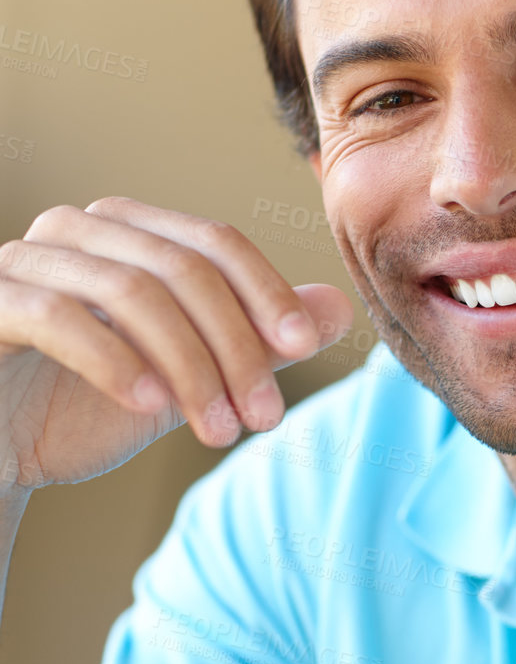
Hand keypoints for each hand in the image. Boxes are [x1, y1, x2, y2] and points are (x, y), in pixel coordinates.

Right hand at [0, 197, 354, 490]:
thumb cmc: (78, 411)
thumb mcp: (183, 380)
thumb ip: (251, 341)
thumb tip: (335, 309)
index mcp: (124, 233)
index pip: (213, 242)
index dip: (265, 291)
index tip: (305, 348)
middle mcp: (71, 231)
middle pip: (182, 267)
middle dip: (236, 346)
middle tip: (266, 418)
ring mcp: (20, 262)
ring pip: (131, 292)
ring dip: (190, 368)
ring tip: (218, 432)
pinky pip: (57, 317)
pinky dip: (115, 362)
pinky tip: (151, 409)